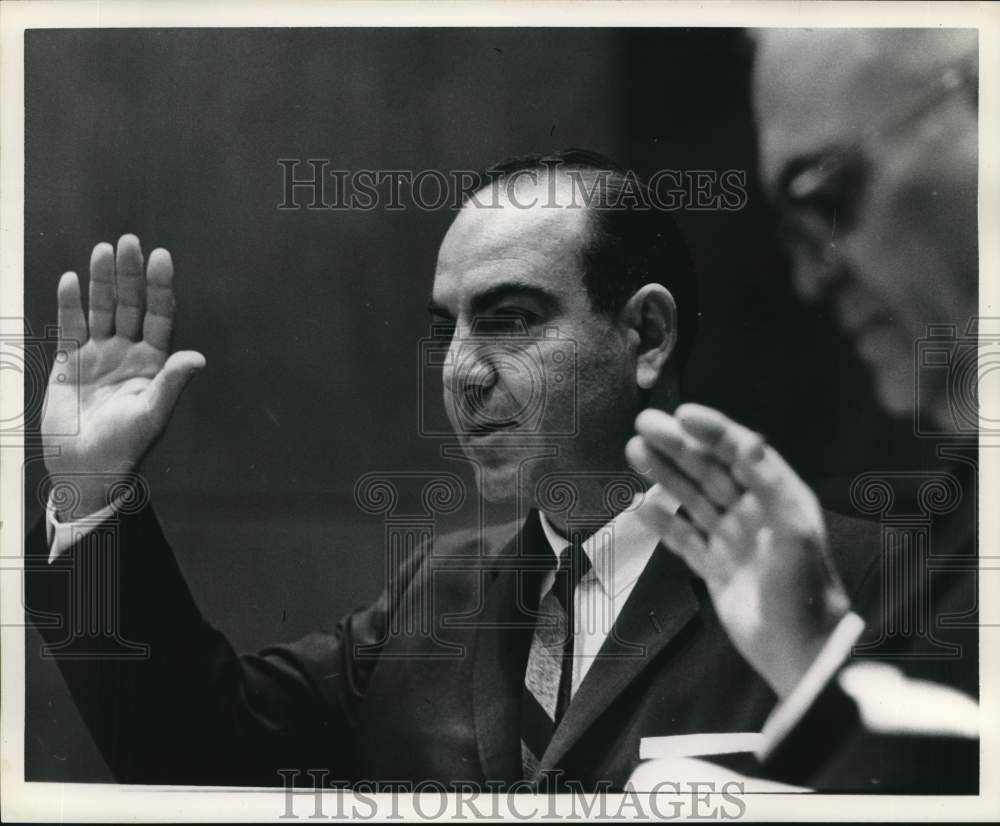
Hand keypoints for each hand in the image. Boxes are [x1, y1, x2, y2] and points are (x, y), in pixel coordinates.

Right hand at [41, 234, 204, 516]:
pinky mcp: (69, 363)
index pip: (159, 316)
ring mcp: (98, 355)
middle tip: (129, 241)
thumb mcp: (153, 414)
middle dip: (130, 274)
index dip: (160, 287)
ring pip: (100, 310)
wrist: (86, 468)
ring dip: (102, 281)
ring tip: (104, 250)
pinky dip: (70, 305)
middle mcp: (128, 352)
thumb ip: (171, 383)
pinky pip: (70, 327)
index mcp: (154, 362)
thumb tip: (198, 357)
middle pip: (130, 304)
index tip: (161, 257)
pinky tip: (73, 280)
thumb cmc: (126, 445)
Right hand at [626, 404, 850, 697]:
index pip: (741, 453)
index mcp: (779, 498)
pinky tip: (640, 505)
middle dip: (678, 445)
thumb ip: (769, 483)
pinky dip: (662, 522)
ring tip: (634, 451)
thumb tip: (746, 440)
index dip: (712, 431)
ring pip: (692, 499)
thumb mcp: (793, 531)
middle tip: (644, 424)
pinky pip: (683, 538)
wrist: (800, 654)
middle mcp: (755, 514)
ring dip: (665, 475)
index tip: (681, 414)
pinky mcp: (715, 569)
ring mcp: (733, 540)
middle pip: (709, 470)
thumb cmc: (804, 591)